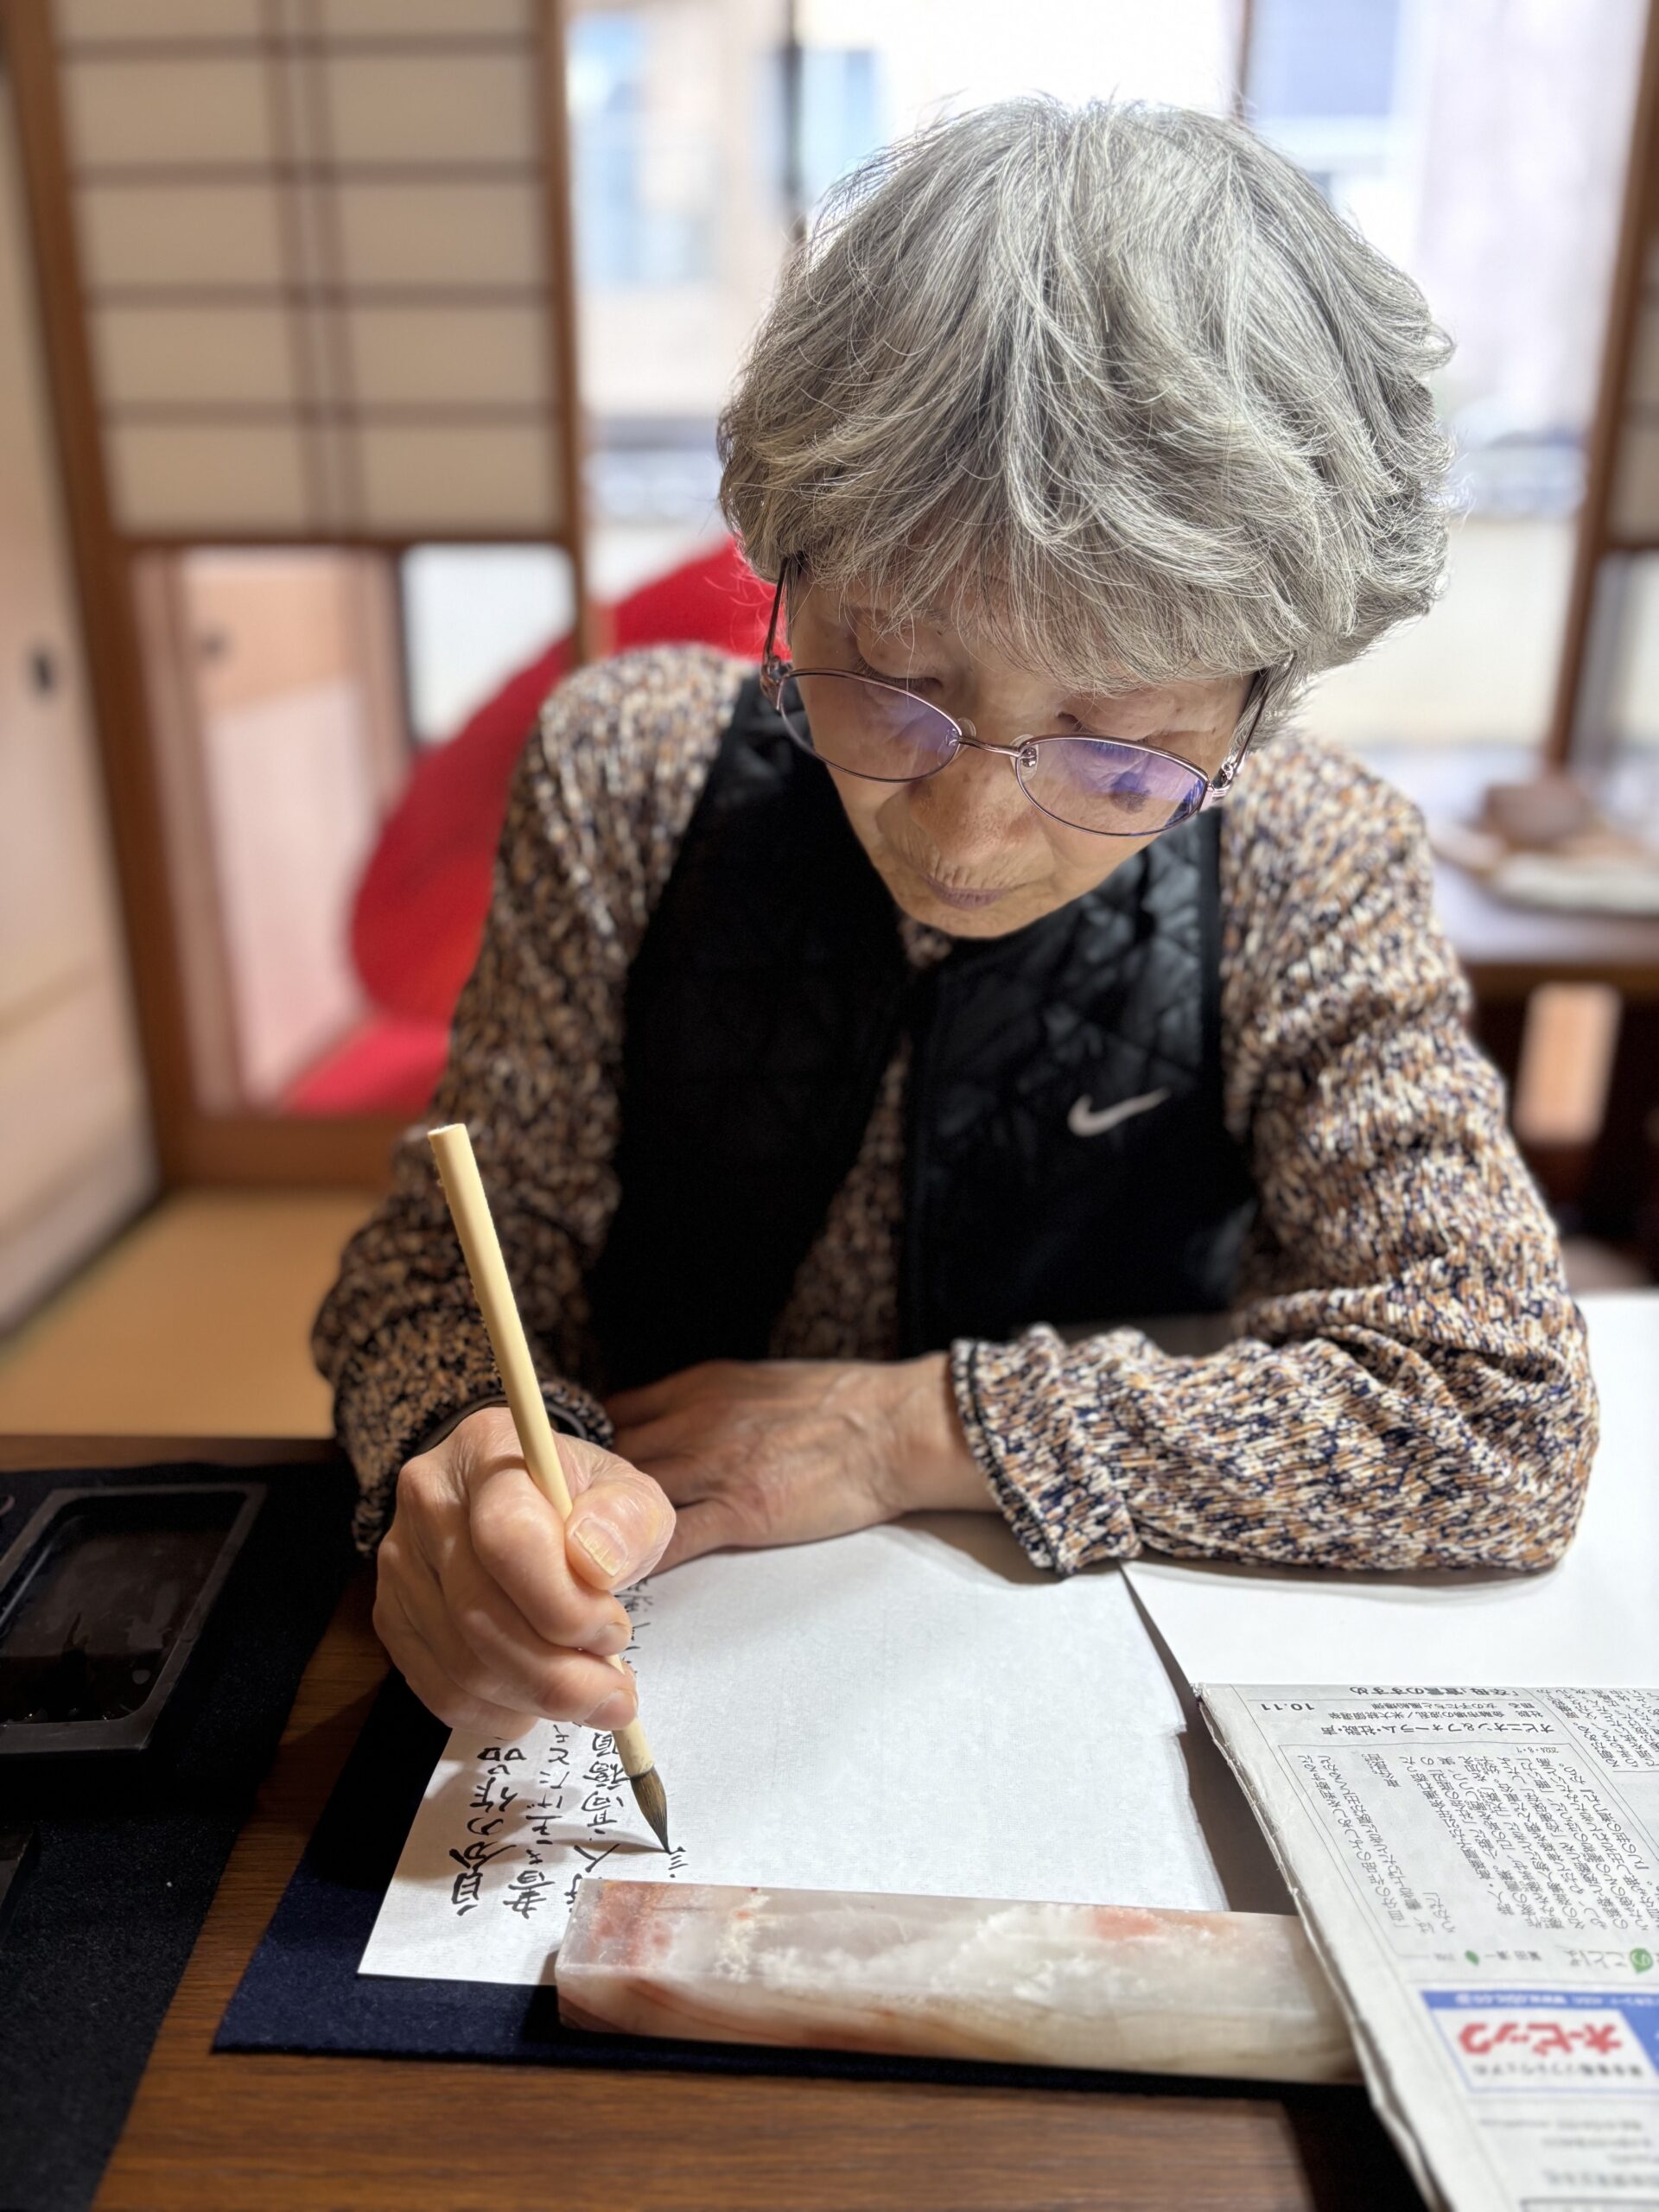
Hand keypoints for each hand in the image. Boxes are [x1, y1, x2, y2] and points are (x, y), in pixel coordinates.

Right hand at [376, 1405, 675, 1736]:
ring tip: (590, 1695)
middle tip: (615, 1690)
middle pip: (479, 1613)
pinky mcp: (392, 1616)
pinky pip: (438, 1689)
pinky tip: (538, 1701)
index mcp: (487, 1451)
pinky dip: (498, 1713)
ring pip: (461, 1663)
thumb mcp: (629, 1494)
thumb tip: (597, 1562)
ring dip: (536, 1698)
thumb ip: (628, 1520)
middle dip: (559, 1673)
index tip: (614, 1628)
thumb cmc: (581, 1503)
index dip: (566, 1604)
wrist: (529, 1503)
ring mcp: (401, 1561)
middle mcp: (428, 1500)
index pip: (508, 1539)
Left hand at [606, 1354, 990, 1571]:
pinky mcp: (740, 1511)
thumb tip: (671, 1423)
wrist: (891, 1426)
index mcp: (698, 1386)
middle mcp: (694, 1420)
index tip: (582, 1475)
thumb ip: (706, 1402)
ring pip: (627, 1500)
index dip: (592, 1448)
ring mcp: (715, 1466)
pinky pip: (669, 1542)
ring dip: (602, 1531)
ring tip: (584, 1562)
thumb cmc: (837, 1404)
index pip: (615, 1414)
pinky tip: (620, 1581)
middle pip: (610, 1458)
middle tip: (572, 1527)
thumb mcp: (756, 1381)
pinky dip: (638, 1562)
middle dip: (587, 1492)